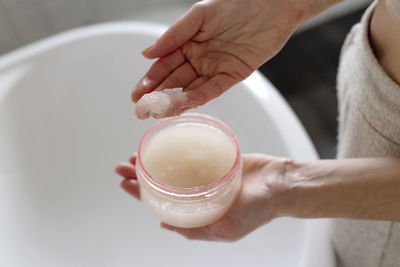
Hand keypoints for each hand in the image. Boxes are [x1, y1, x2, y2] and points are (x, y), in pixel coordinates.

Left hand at [115, 153, 293, 240]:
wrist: (281, 184)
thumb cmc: (259, 209)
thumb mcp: (227, 228)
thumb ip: (196, 230)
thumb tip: (164, 225)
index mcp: (198, 213)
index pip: (161, 204)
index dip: (140, 194)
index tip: (124, 184)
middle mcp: (198, 195)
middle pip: (162, 185)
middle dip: (139, 176)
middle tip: (122, 166)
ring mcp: (205, 177)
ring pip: (172, 169)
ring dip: (152, 163)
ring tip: (134, 156)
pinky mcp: (214, 161)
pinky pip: (190, 155)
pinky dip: (174, 150)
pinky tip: (163, 144)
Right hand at [132, 0, 309, 117]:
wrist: (270, 5)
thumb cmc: (235, 3)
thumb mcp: (199, 15)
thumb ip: (174, 36)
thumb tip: (146, 54)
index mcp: (187, 44)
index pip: (164, 66)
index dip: (149, 81)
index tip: (136, 96)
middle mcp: (199, 59)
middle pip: (174, 82)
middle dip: (157, 97)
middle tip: (142, 112)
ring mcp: (215, 69)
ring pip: (191, 89)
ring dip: (175, 102)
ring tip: (158, 113)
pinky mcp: (232, 76)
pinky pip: (212, 90)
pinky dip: (198, 98)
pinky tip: (183, 105)